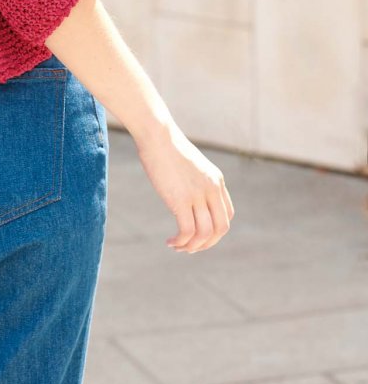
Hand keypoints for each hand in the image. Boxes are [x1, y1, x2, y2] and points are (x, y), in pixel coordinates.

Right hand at [134, 120, 234, 252]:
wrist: (157, 135)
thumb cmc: (167, 147)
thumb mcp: (190, 165)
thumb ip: (194, 181)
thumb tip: (186, 192)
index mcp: (216, 181)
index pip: (227, 215)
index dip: (216, 231)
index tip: (199, 234)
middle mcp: (212, 189)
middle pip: (221, 228)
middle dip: (207, 244)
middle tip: (190, 247)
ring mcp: (197, 195)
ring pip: (205, 233)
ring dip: (193, 246)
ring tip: (178, 247)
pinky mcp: (181, 199)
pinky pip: (187, 231)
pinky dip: (181, 241)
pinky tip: (171, 241)